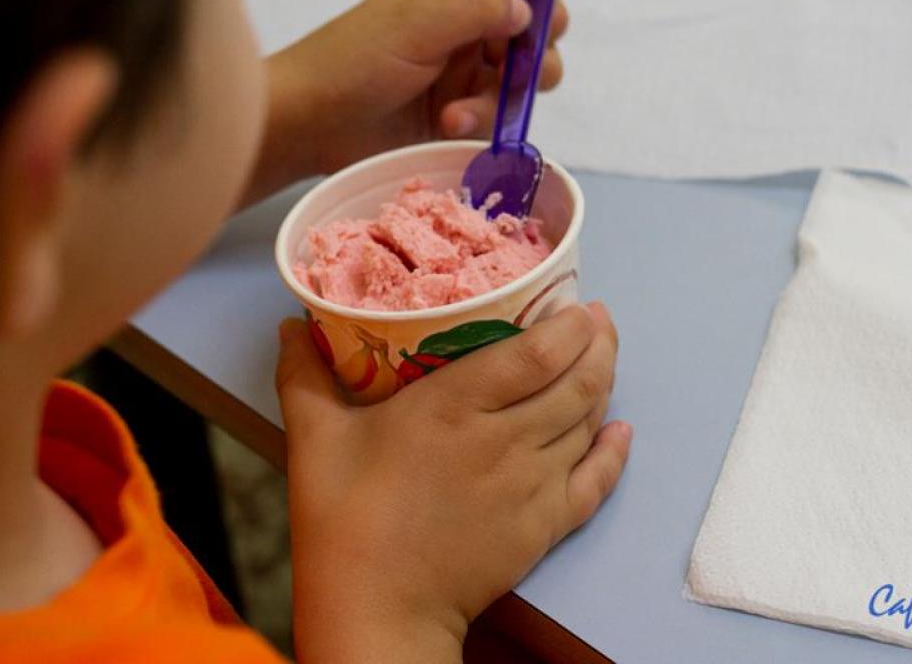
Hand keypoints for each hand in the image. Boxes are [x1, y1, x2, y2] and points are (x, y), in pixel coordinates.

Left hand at [259, 0, 568, 186]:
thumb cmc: (352, 62)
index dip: (542, 10)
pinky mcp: (453, 123)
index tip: (536, 37)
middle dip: (533, 66)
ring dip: (498, 104)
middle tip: (519, 80)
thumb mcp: (416, 21)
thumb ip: (478, 5)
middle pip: (534, 45)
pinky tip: (448, 130)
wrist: (308, 124)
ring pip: (517, 91)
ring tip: (457, 117)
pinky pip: (493, 126)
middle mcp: (464, 34)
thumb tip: (530, 9)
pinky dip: (480, 129)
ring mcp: (460, 81)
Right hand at [276, 304, 629, 663]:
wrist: (378, 608)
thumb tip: (290, 324)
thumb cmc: (343, 518)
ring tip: (602, 357)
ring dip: (604, 383)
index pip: (536, 353)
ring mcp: (532, 484)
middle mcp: (505, 438)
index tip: (576, 303)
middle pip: (575, 380)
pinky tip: (621, 429)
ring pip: (588, 421)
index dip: (568, 325)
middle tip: (597, 320)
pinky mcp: (545, 526)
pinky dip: (614, 451)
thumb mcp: (314, 438)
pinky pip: (596, 481)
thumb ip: (304, 374)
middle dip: (597, 343)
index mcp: (454, 406)